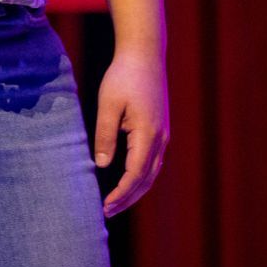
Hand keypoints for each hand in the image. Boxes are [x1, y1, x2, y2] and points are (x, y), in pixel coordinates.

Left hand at [93, 47, 167, 217]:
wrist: (145, 53)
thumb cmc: (124, 75)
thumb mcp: (108, 104)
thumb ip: (105, 135)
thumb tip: (103, 166)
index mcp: (148, 134)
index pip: (135, 174)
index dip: (121, 193)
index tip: (105, 206)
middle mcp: (160, 138)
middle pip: (147, 179)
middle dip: (128, 198)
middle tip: (108, 212)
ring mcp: (163, 133)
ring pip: (152, 172)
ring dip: (136, 190)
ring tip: (117, 202)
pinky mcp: (160, 128)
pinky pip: (153, 161)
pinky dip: (142, 177)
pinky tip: (128, 180)